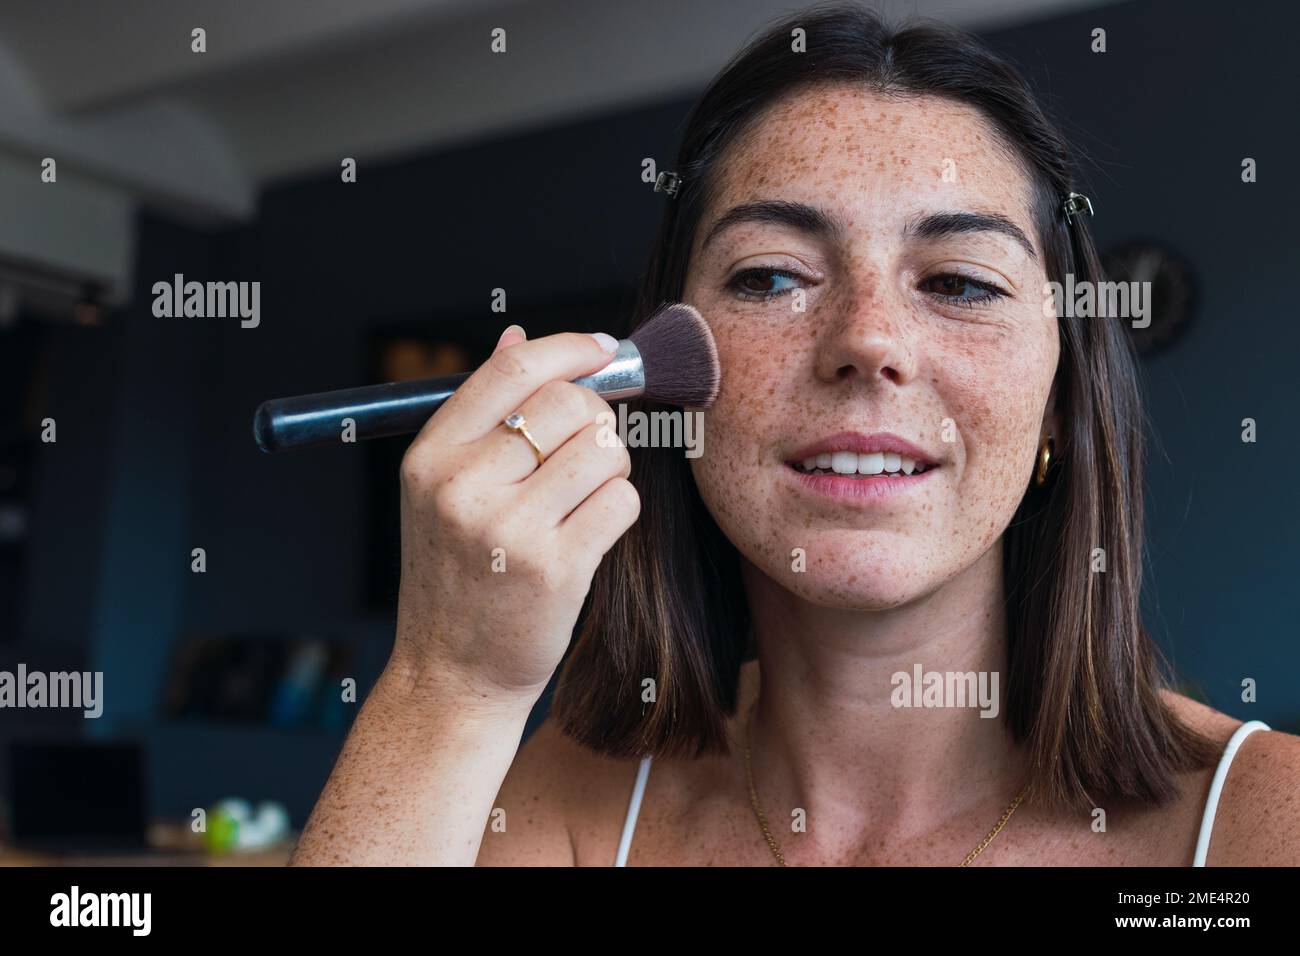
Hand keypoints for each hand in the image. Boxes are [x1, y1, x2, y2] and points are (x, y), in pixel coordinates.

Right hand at [388, 324, 639, 707]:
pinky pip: (622, 501)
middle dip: (596, 419)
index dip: (573, 347)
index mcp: (431, 456)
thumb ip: (480, 412)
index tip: (605, 349)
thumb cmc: (456, 576)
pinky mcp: (556, 568)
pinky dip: (620, 510)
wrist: (451, 675)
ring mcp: (510, 528)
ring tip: (581, 499)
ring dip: (611, 468)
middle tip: (586, 450)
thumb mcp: (441, 490)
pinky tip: (591, 532)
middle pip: (571, 404)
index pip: (514, 367)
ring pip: (605, 450)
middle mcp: (463, 486)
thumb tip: (517, 334)